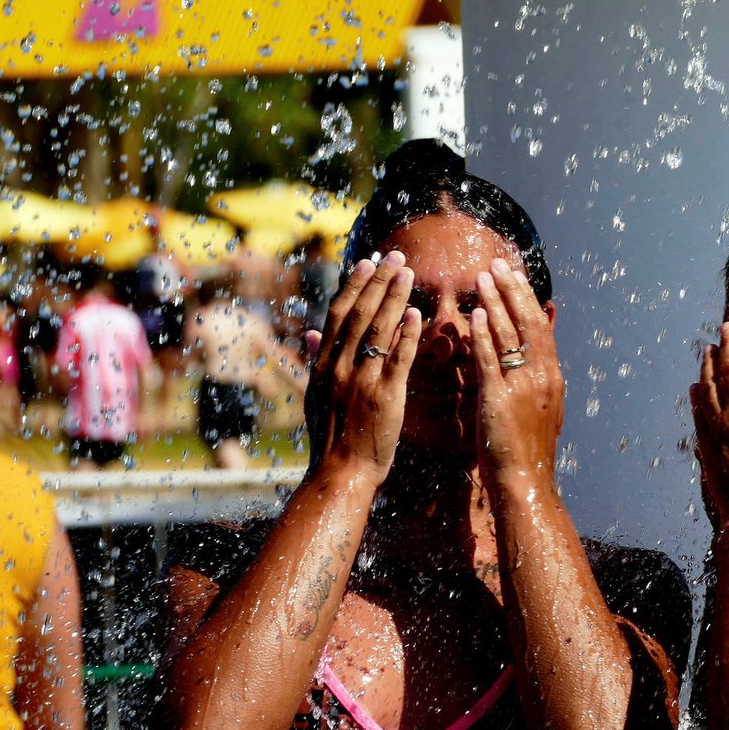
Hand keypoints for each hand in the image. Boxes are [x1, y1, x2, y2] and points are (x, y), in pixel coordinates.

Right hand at [303, 253, 420, 484]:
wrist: (340, 474)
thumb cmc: (332, 438)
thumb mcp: (315, 396)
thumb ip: (317, 361)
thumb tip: (311, 333)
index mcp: (323, 365)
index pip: (338, 314)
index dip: (353, 285)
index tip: (367, 262)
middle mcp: (339, 368)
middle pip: (359, 313)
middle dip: (377, 281)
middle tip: (394, 256)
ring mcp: (361, 381)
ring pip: (378, 330)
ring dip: (394, 298)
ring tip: (408, 273)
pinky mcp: (384, 397)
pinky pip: (397, 360)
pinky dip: (407, 335)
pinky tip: (417, 314)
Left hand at [472, 258, 563, 480]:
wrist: (526, 481)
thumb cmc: (528, 451)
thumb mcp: (542, 410)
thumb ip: (538, 380)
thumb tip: (536, 362)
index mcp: (552, 377)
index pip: (541, 327)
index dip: (527, 299)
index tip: (516, 276)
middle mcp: (542, 376)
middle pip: (527, 322)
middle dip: (512, 291)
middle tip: (498, 264)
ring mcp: (522, 386)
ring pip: (510, 335)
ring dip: (495, 303)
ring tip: (482, 278)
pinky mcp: (500, 399)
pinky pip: (491, 360)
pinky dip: (483, 335)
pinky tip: (475, 314)